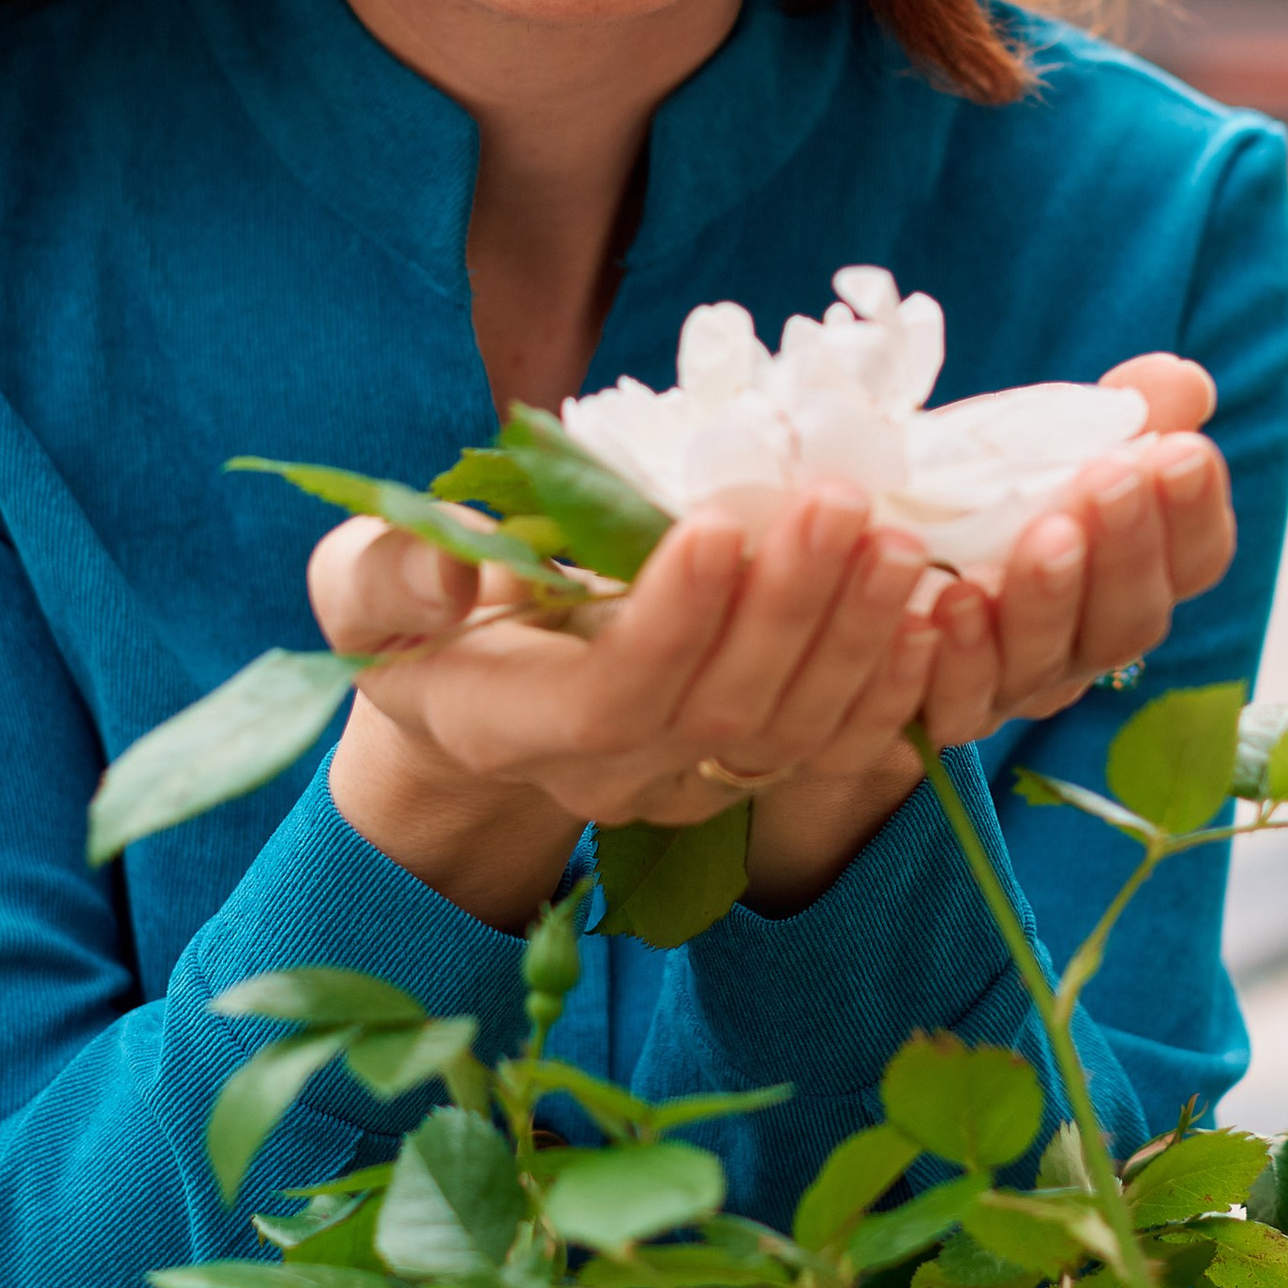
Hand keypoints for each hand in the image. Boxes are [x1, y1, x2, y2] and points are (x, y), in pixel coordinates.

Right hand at [311, 486, 940, 926]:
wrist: (466, 691)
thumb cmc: (411, 615)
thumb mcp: (360, 582)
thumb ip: (386, 575)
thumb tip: (448, 577)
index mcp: (505, 725)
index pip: (610, 697)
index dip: (673, 621)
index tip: (720, 522)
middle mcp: (605, 775)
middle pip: (719, 715)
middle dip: (788, 608)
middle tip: (839, 502)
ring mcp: (682, 785)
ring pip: (789, 735)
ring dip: (853, 638)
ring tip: (893, 539)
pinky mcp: (740, 771)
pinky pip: (830, 748)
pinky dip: (887, 685)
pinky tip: (927, 613)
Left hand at [913, 354, 1234, 747]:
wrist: (876, 539)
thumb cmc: (983, 488)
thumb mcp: (1049, 438)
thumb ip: (1125, 413)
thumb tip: (1180, 382)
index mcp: (1133, 575)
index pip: (1193, 559)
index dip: (1194, 511)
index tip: (1182, 449)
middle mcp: (1085, 638)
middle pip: (1130, 618)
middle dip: (1127, 547)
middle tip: (1116, 477)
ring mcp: (1017, 680)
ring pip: (1049, 659)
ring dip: (1050, 599)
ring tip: (1045, 537)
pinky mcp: (942, 705)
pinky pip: (958, 697)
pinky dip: (962, 653)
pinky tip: (950, 601)